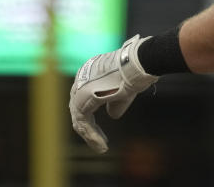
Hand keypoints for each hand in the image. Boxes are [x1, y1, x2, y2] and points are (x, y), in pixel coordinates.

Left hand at [69, 34, 158, 152]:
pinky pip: (83, 123)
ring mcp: (79, 89)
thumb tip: (112, 115)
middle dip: (90, 128)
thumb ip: (115, 102)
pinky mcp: (81, 100)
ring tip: (102, 147)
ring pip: (80, 119)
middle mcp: (80, 80)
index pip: (85, 99)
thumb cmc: (133, 73)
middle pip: (80, 110)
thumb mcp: (123, 90)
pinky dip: (92, 135)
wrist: (134, 65)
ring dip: (91, 135)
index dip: (92, 116)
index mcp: (89, 73)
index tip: (101, 129)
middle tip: (100, 142)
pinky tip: (102, 145)